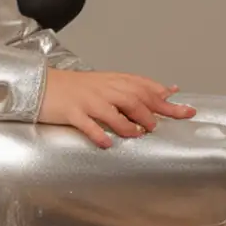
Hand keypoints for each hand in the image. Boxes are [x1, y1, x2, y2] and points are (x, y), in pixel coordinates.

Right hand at [38, 69, 196, 148]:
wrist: (41, 84)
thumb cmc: (75, 87)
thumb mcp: (105, 83)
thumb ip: (133, 87)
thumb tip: (165, 91)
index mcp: (112, 81)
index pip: (143, 87)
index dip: (165, 99)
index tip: (185, 109)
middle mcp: (103, 89)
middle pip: (134, 99)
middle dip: (152, 113)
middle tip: (161, 127)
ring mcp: (87, 101)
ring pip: (114, 111)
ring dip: (129, 125)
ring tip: (138, 135)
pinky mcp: (72, 112)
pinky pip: (88, 125)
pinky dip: (99, 134)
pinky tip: (108, 143)